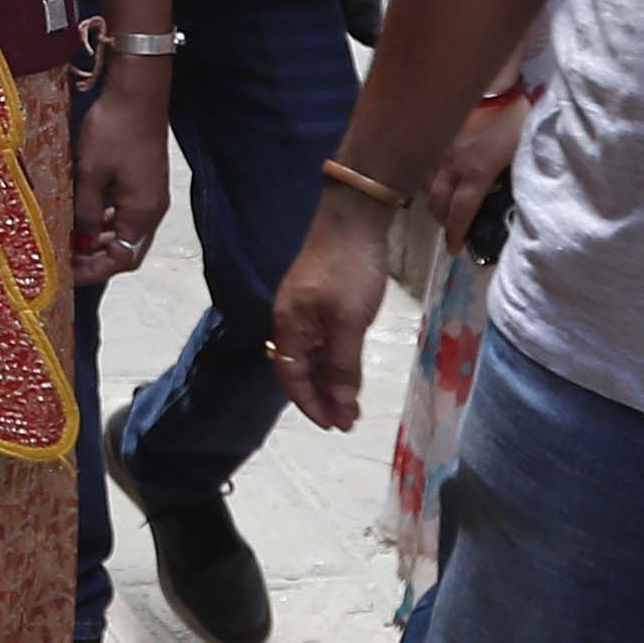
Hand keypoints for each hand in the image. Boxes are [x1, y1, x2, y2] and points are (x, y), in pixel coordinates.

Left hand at [67, 63, 169, 285]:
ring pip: (124, 230)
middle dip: (95, 257)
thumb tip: (79, 241)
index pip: (123, 259)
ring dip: (98, 238)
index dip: (94, 270)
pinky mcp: (144, 180)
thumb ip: (84, 212)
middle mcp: (152, 209)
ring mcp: (150, 194)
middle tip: (63, 257)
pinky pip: (125, 211)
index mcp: (143, 213)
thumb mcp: (90, 174)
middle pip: (126, 248)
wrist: (137, 92)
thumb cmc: (113, 130)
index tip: (67, 273)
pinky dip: (104, 219)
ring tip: (67, 238)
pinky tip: (81, 213)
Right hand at [265, 191, 394, 431]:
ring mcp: (306, 309)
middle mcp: (291, 321)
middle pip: (299, 370)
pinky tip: (350, 369)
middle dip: (321, 398)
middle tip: (348, 420)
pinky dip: (335, 360)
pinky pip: (323, 341)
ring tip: (352, 402)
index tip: (335, 425)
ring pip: (312, 356)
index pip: (291, 378)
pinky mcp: (322, 299)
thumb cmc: (348, 269)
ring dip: (329, 381)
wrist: (354, 217)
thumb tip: (339, 403)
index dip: (311, 404)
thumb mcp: (348, 322)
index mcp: (289, 326)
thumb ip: (342, 365)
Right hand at [422, 93, 524, 245]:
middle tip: (450, 230)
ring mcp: (439, 148)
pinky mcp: (435, 135)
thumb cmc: (517, 114)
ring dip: (432, 199)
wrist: (495, 79)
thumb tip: (537, 199)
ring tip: (440, 207)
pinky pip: (423, 163)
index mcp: (475, 173)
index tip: (455, 250)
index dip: (455, 234)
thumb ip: (526, 174)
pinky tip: (434, 178)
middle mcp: (451, 165)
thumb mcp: (528, 148)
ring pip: (426, 183)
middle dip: (442, 220)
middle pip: (437, 203)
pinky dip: (426, 176)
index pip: (460, 213)